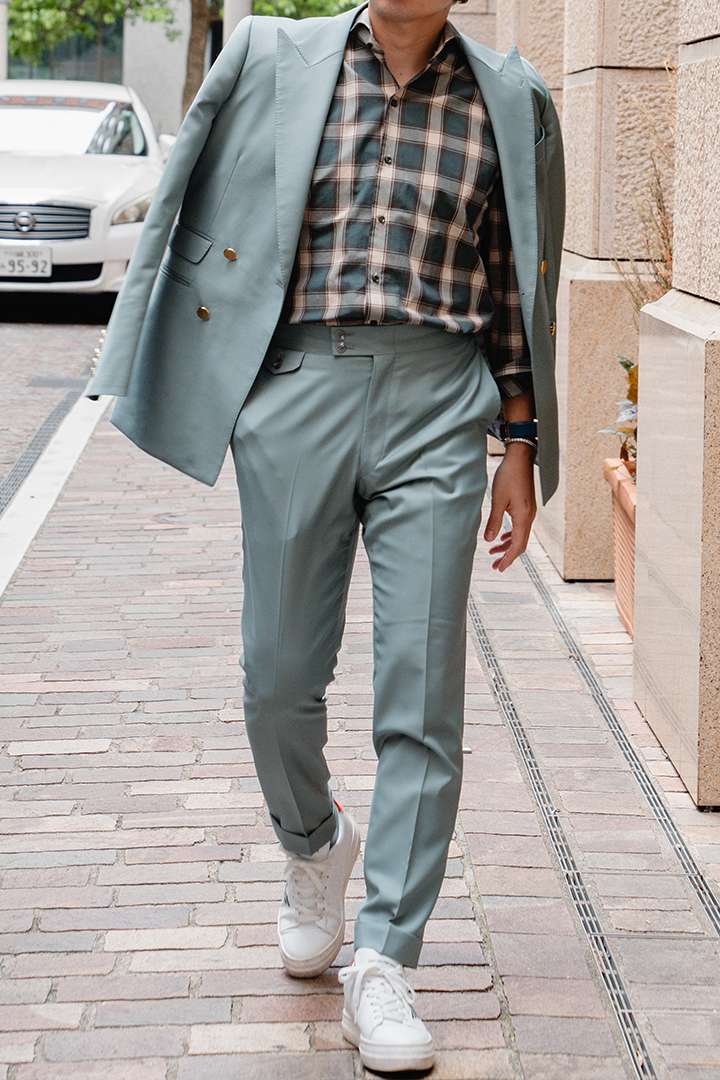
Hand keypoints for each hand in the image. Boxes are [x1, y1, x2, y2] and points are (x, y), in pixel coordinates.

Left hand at [483, 442, 536, 571]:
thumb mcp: (498, 499)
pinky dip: (511, 535)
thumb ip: (494, 521)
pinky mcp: (526, 507)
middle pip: (520, 543)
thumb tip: (489, 540)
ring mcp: (529, 512)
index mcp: (523, 516)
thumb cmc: (509, 475)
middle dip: (508, 556)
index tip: (499, 568)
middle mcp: (529, 516)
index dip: (508, 558)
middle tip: (496, 565)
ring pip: (520, 535)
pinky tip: (502, 537)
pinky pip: (520, 527)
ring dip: (508, 545)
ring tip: (494, 552)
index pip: (517, 545)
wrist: (520, 459)